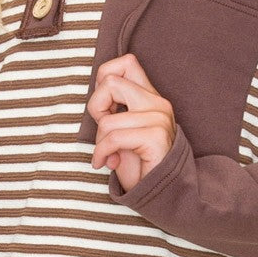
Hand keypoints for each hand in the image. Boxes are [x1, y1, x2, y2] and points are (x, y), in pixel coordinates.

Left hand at [88, 53, 175, 192]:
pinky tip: (107, 164)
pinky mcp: (156, 137)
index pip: (126, 62)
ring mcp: (159, 118)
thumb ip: (114, 109)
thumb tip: (96, 93)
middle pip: (111, 81)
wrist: (161, 194)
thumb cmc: (138, 164)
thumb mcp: (121, 129)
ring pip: (108, 118)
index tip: (105, 109)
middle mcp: (157, 103)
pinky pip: (113, 138)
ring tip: (109, 154)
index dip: (104, 79)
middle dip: (96, 108)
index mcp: (149, 97)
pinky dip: (102, 153)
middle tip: (103, 131)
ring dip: (100, 141)